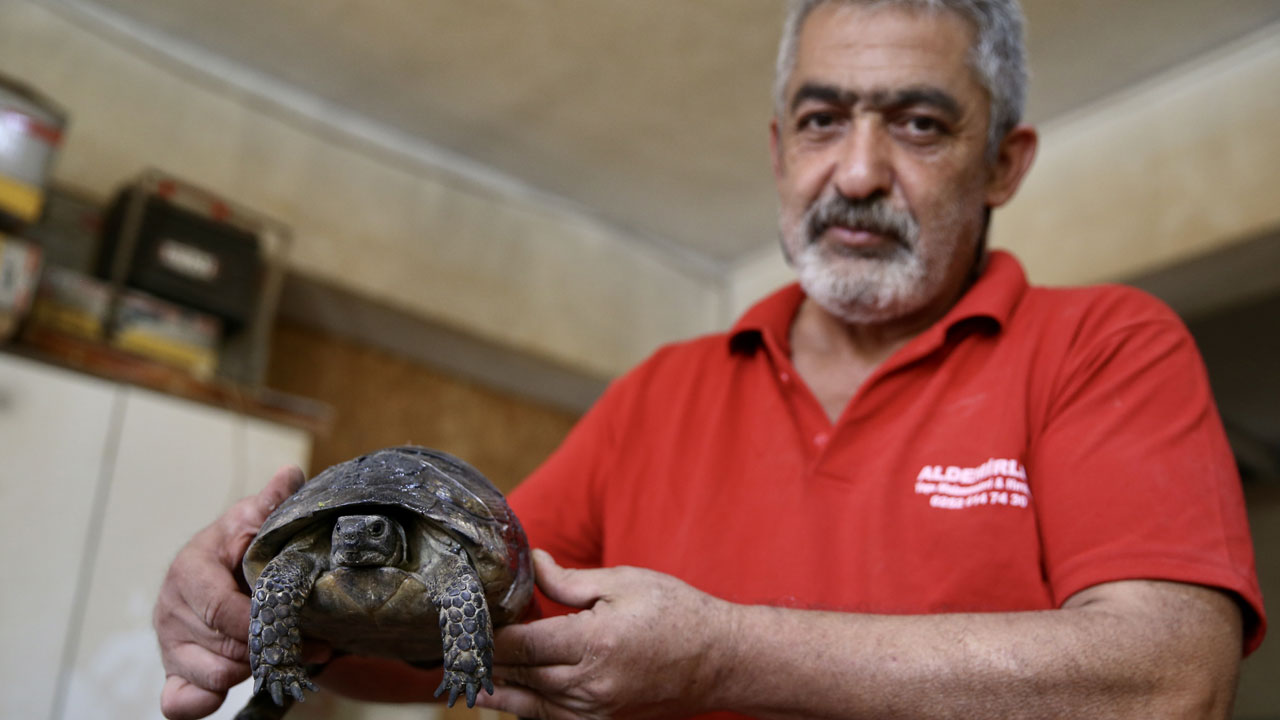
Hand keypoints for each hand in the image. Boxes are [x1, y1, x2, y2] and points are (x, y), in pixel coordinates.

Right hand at [153, 466, 305, 719]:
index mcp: (190, 569)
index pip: (221, 609)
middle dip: (268, 648)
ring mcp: (169, 642)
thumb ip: (270, 503)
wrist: (224, 568)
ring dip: (251, 671)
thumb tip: (288, 474)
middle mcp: (171, 608)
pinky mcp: (173, 671)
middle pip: (222, 646)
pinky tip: (229, 692)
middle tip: (310, 646)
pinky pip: (176, 702)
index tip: (307, 633)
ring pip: (211, 675)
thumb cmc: (243, 544)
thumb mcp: (255, 519)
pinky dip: (200, 704)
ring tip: (281, 655)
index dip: (262, 624)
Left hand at [480, 550, 734, 719]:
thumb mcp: (623, 581)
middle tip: (454, 650)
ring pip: (531, 706)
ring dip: (499, 693)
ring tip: (468, 680)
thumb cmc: (677, 613)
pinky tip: (510, 699)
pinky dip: (528, 711)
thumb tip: (531, 563)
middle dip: (487, 663)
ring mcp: (597, 710)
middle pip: (520, 677)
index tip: (465, 623)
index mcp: (593, 643)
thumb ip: (569, 580)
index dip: (488, 636)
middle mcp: (590, 684)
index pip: (521, 645)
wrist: (720, 659)